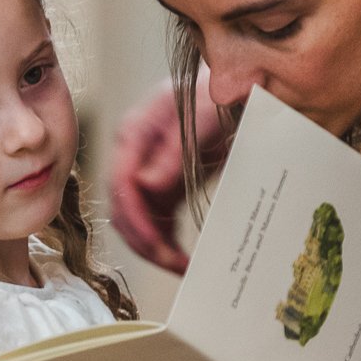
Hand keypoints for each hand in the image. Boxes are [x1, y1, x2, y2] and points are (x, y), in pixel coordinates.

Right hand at [107, 69, 229, 273]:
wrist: (238, 94)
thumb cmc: (221, 97)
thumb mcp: (204, 117)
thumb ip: (175, 150)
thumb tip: (147, 184)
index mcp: (136, 133)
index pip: (122, 184)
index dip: (137, 220)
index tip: (161, 247)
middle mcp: (134, 154)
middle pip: (122, 208)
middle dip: (145, 242)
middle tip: (176, 265)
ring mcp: (145, 171)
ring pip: (134, 220)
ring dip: (153, 248)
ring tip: (182, 267)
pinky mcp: (161, 186)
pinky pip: (154, 221)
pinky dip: (165, 242)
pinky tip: (184, 258)